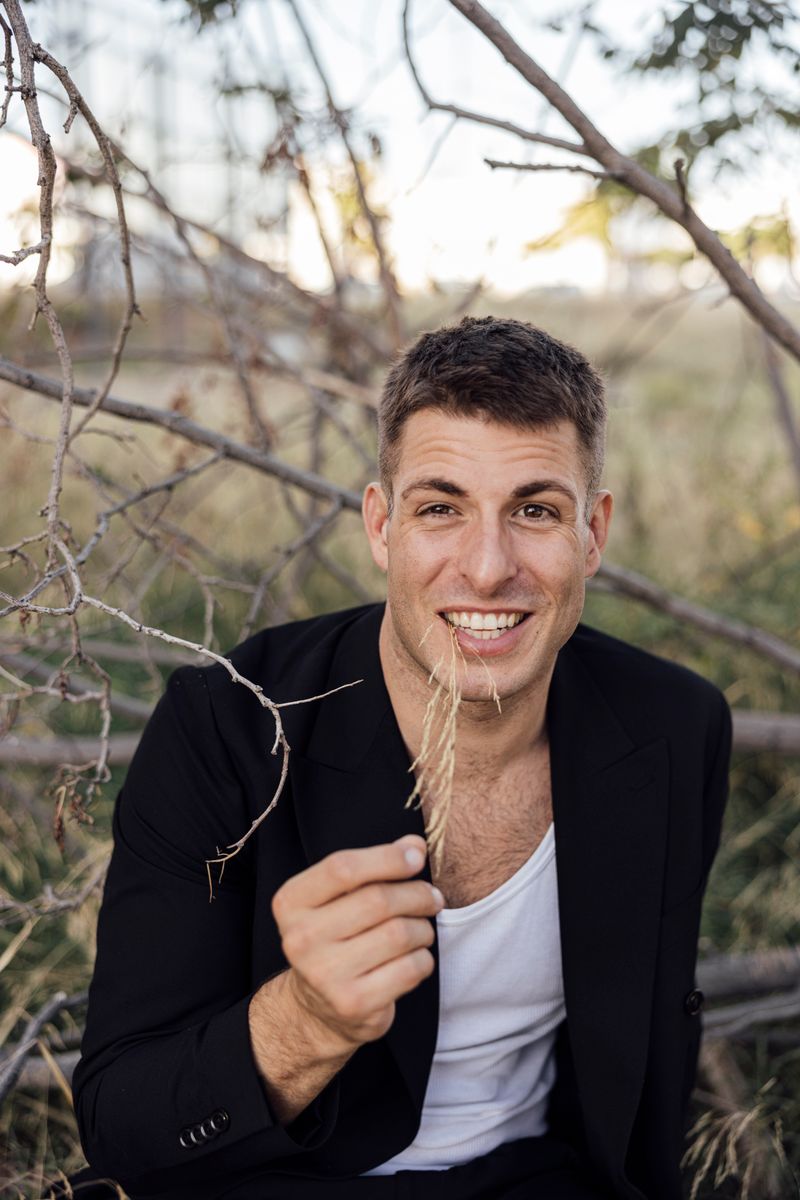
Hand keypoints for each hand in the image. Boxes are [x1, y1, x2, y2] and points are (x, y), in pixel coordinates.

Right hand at [271, 834, 442, 1052]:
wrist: (320, 1004)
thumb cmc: (337, 937)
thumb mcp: (338, 897)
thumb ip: (373, 866)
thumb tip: (415, 845)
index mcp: (292, 902)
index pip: (343, 867)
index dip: (388, 857)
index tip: (416, 855)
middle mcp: (300, 938)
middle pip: (378, 901)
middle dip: (417, 895)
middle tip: (432, 897)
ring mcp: (324, 974)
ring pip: (399, 934)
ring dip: (423, 928)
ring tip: (421, 930)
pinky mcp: (353, 1003)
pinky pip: (410, 969)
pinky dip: (423, 959)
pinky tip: (414, 957)